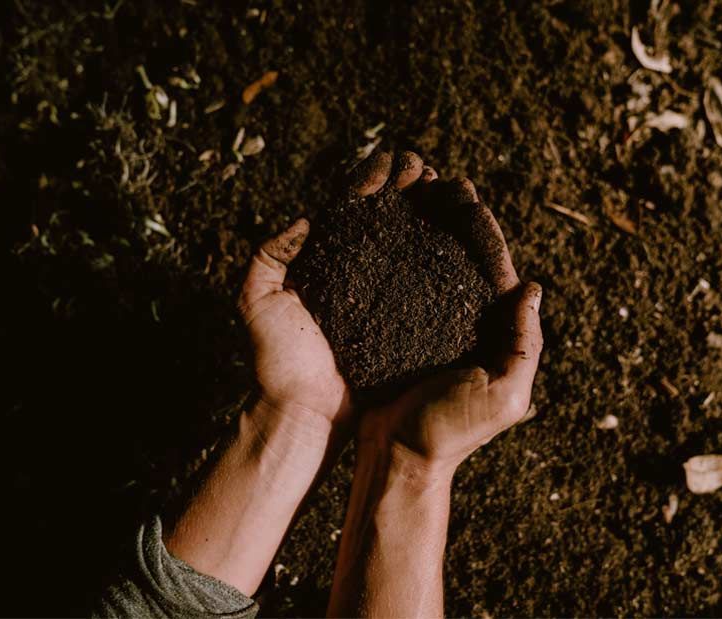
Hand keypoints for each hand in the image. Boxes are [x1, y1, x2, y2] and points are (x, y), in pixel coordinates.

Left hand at [236, 150, 435, 426]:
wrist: (304, 411)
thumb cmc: (276, 359)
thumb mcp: (257, 299)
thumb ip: (268, 255)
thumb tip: (306, 218)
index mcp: (327, 261)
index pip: (352, 205)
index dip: (373, 178)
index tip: (394, 162)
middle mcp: (359, 274)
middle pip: (390, 217)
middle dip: (410, 187)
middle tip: (426, 170)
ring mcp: (386, 297)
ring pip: (415, 243)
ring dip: (434, 212)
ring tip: (450, 188)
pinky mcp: (408, 323)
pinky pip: (432, 284)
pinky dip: (448, 257)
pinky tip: (464, 234)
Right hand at [358, 168, 543, 477]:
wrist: (398, 457)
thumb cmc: (452, 431)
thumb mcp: (504, 394)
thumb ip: (524, 345)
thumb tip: (532, 286)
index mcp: (494, 332)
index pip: (495, 270)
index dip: (483, 231)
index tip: (468, 194)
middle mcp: (463, 322)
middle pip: (463, 259)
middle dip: (454, 218)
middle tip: (440, 182)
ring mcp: (428, 325)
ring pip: (430, 263)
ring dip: (424, 227)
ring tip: (412, 191)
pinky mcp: (394, 330)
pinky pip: (398, 283)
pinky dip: (394, 253)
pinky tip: (382, 227)